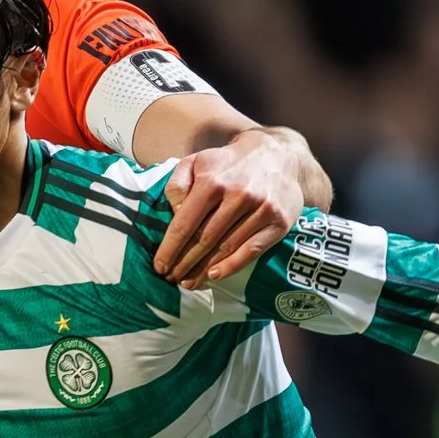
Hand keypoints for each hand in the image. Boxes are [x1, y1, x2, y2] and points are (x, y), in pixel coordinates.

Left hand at [154, 129, 310, 287]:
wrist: (279, 154)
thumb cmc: (229, 163)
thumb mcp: (197, 161)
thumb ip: (177, 184)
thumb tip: (173, 214)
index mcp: (213, 181)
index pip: (185, 223)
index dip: (170, 248)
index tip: (159, 265)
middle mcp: (238, 195)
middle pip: (205, 239)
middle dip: (184, 263)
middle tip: (171, 278)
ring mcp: (260, 210)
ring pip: (226, 248)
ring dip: (204, 270)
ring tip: (188, 282)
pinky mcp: (278, 222)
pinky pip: (251, 251)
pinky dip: (232, 266)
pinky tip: (214, 275)